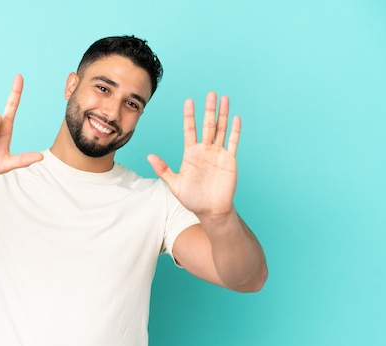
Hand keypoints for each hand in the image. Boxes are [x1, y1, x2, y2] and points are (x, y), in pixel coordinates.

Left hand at [148, 92, 239, 217]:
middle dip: (208, 109)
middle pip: (207, 125)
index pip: (190, 129)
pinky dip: (235, 131)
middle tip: (210, 93)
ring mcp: (218, 154)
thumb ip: (163, 169)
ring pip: (221, 129)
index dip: (189, 115)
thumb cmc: (193, 199)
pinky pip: (233, 142)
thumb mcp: (175, 184)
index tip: (189, 101)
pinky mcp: (229, 160)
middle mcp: (205, 150)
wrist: (211, 211)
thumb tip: (149, 156)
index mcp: (191, 153)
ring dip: (223, 114)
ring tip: (224, 99)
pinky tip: (236, 118)